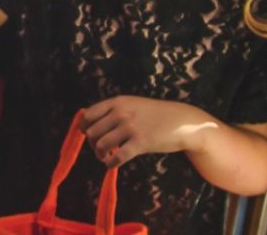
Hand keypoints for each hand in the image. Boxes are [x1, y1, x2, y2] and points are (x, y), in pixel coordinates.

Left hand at [81, 96, 215, 167]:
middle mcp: (121, 113)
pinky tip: (112, 164)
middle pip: (92, 131)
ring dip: (100, 154)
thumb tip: (93, 123)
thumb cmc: (157, 114)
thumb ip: (115, 110)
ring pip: (101, 145)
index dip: (83, 127)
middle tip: (99, 150)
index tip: (87, 135)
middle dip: (92, 144)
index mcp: (117, 102)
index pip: (89, 114)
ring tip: (105, 157)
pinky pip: (117, 157)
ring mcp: (130, 127)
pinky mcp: (140, 142)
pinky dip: (110, 163)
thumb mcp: (133, 104)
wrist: (182, 122)